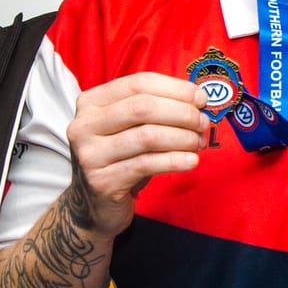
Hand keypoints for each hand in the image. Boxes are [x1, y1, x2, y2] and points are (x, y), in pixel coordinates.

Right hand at [66, 73, 207, 237]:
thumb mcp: (131, 127)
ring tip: (198, 142)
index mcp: (91, 102)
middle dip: (181, 113)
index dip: (175, 88)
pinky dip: (175, 160)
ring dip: (182, 137)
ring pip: (147, 136)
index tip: (201, 98)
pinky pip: (147, 164)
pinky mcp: (102, 181)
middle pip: (143, 108)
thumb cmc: (121, 158)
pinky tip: (191, 160)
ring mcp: (90, 154)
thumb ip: (156, 108)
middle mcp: (84, 125)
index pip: (138, 83)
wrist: (95, 204)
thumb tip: (197, 97)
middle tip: (203, 123)